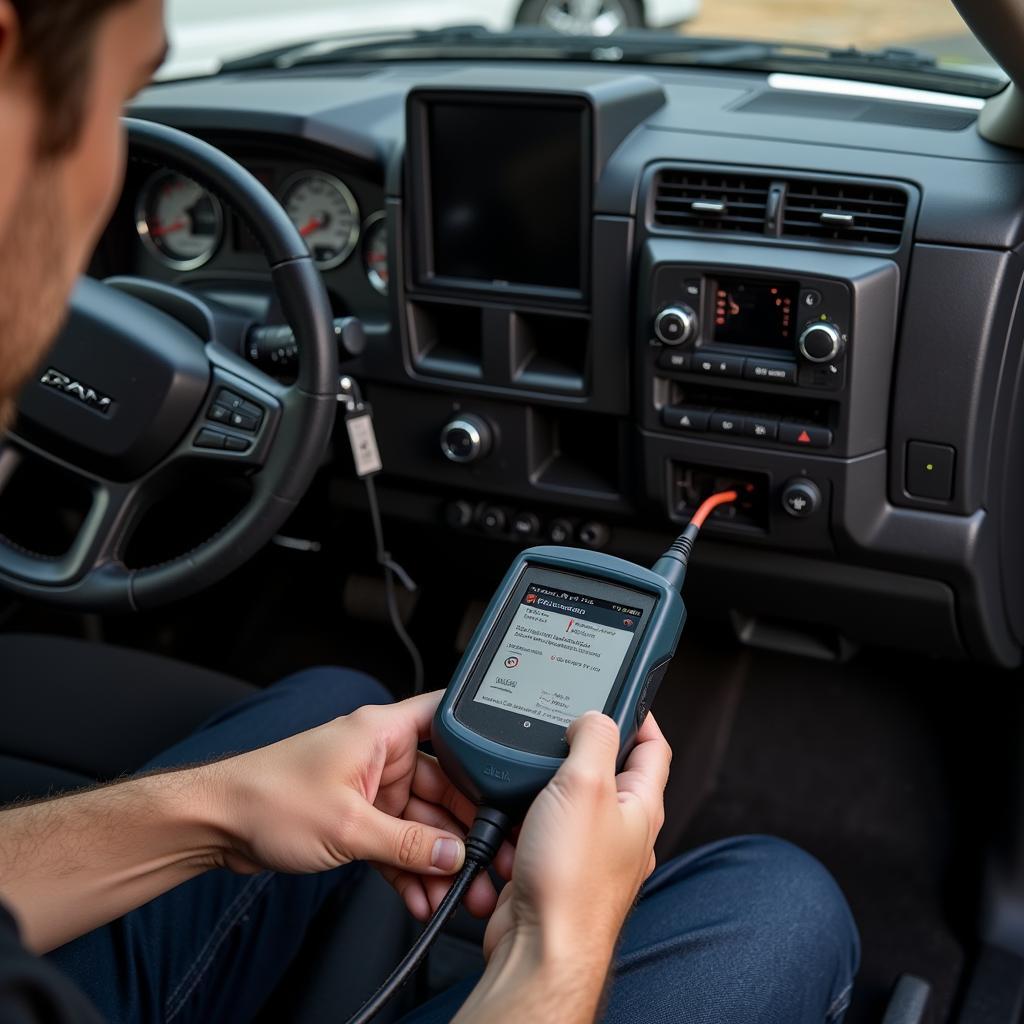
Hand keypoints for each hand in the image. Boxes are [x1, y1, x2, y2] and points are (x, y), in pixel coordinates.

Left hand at [207, 691, 511, 919]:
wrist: (216, 824)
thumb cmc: (268, 797)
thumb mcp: (348, 824)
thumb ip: (407, 845)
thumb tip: (453, 856)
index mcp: (382, 731)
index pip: (447, 719)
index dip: (480, 741)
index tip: (507, 777)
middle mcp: (381, 755)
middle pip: (442, 785)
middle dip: (463, 828)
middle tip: (486, 864)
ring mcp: (370, 787)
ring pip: (420, 822)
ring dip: (437, 858)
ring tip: (459, 894)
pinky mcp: (356, 817)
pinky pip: (395, 843)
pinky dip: (408, 869)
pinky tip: (423, 896)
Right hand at [482, 711, 670, 966]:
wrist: (540, 948)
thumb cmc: (572, 881)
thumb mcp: (586, 785)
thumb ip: (594, 739)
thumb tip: (594, 717)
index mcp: (640, 806)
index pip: (653, 747)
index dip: (640, 714)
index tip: (622, 693)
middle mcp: (619, 830)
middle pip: (605, 770)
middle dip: (577, 747)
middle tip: (558, 727)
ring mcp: (586, 852)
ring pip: (563, 801)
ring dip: (540, 786)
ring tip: (524, 776)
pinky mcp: (553, 870)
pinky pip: (534, 830)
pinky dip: (518, 819)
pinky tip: (505, 817)